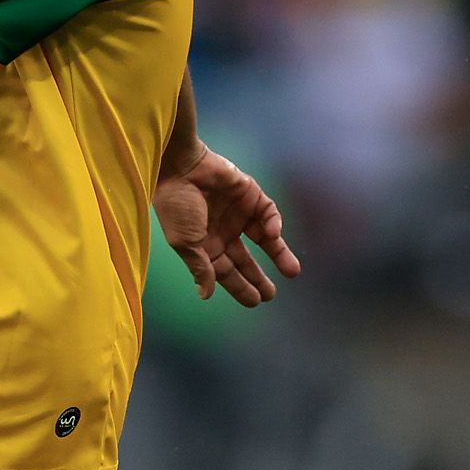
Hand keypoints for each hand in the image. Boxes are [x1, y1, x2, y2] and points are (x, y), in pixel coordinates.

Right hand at [153, 149, 300, 306]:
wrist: (180, 167)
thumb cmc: (177, 207)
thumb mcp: (186, 243)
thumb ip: (200, 268)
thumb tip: (205, 295)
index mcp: (206, 246)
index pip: (226, 272)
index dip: (241, 287)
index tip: (255, 301)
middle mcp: (224, 232)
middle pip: (246, 259)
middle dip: (259, 277)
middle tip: (271, 294)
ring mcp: (239, 214)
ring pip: (264, 239)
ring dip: (278, 254)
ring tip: (292, 271)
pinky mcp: (251, 195)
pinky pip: (267, 213)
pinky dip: (273, 223)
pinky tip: (273, 234)